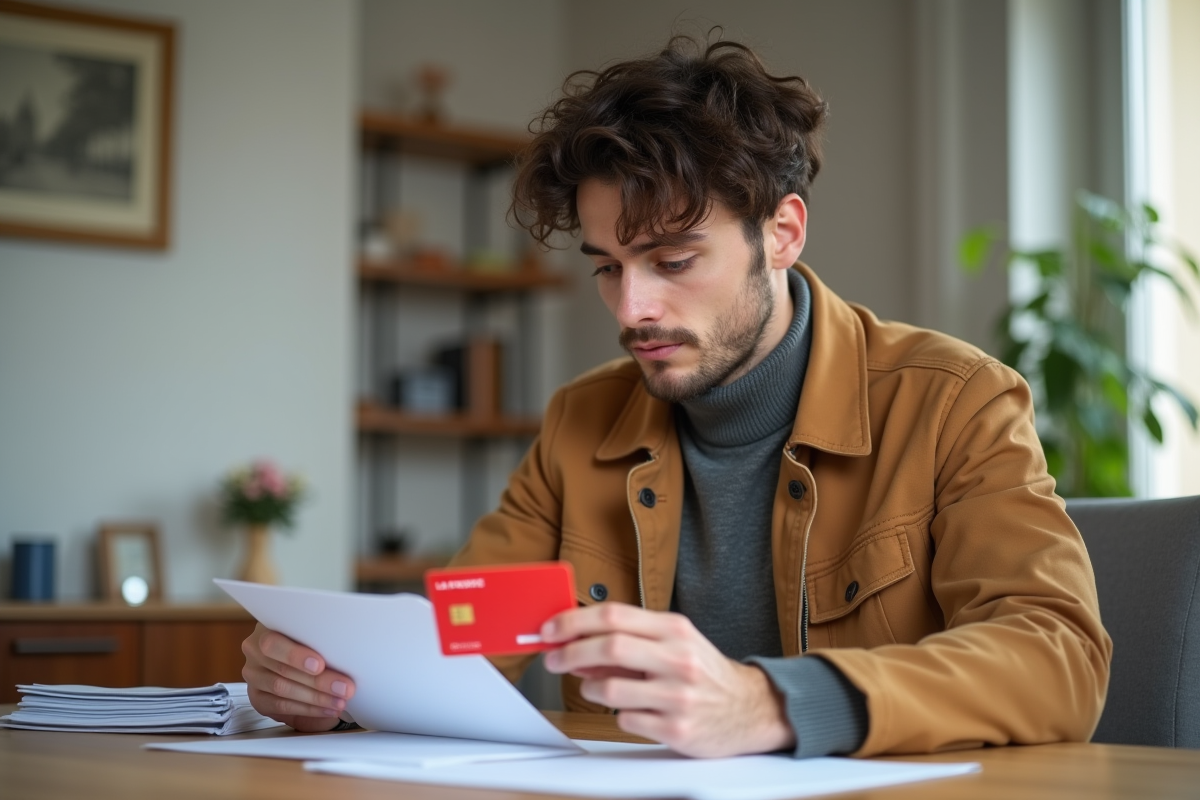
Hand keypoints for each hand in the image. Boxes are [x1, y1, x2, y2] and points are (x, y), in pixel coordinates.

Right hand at [241, 623, 355, 730]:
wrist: (295, 662)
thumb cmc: (308, 643)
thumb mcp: (313, 635)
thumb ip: (320, 641)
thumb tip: (346, 653)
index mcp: (267, 628)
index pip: (273, 643)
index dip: (296, 655)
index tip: (320, 665)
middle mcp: (255, 650)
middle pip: (283, 669)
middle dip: (318, 681)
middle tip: (344, 687)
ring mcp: (254, 675)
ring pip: (282, 688)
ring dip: (316, 697)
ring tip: (339, 700)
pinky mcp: (257, 697)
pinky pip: (281, 706)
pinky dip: (308, 709)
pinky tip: (326, 709)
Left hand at [540, 603, 794, 756]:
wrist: (751, 709)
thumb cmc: (704, 672)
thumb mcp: (673, 643)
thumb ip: (630, 640)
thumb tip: (576, 643)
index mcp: (675, 630)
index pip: (614, 616)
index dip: (575, 621)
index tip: (551, 629)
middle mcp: (679, 659)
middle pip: (610, 647)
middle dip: (570, 652)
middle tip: (554, 659)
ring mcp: (678, 696)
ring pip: (610, 689)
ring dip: (592, 688)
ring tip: (598, 687)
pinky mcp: (677, 729)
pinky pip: (626, 720)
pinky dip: (620, 715)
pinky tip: (634, 709)